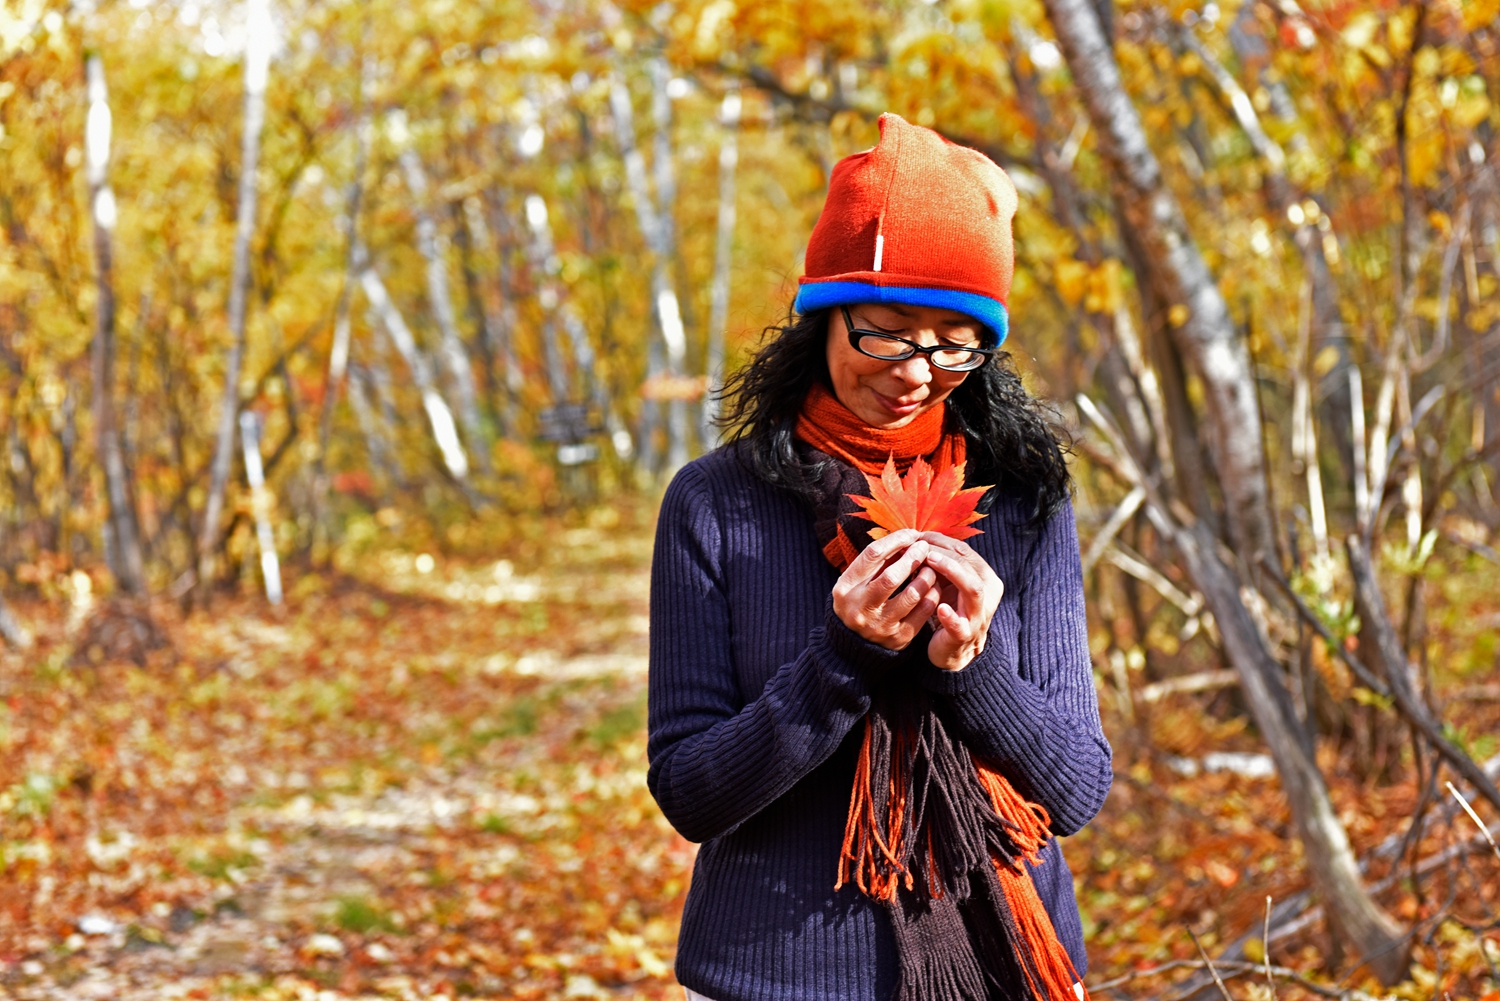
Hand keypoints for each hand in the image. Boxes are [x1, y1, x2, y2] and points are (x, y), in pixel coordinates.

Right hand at [832, 529, 941, 650]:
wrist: (854, 646)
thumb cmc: (858, 602)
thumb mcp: (855, 582)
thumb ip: (876, 563)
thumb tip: (905, 538)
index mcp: (846, 588)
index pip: (872, 555)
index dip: (895, 540)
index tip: (910, 534)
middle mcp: (860, 608)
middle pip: (891, 576)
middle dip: (912, 557)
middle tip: (924, 547)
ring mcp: (880, 625)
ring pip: (912, 595)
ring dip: (926, 576)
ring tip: (931, 567)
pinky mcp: (899, 638)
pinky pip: (923, 611)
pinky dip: (932, 594)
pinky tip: (934, 586)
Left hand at [917, 533, 1003, 670]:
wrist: (955, 649)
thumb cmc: (950, 608)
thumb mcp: (947, 583)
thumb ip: (940, 563)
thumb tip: (919, 539)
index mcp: (984, 577)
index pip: (965, 551)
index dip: (942, 540)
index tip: (920, 535)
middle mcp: (986, 594)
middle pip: (969, 564)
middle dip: (943, 551)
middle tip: (919, 545)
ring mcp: (978, 615)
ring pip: (973, 588)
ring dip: (951, 571)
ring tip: (930, 560)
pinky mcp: (965, 635)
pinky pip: (960, 625)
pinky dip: (951, 616)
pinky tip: (941, 609)